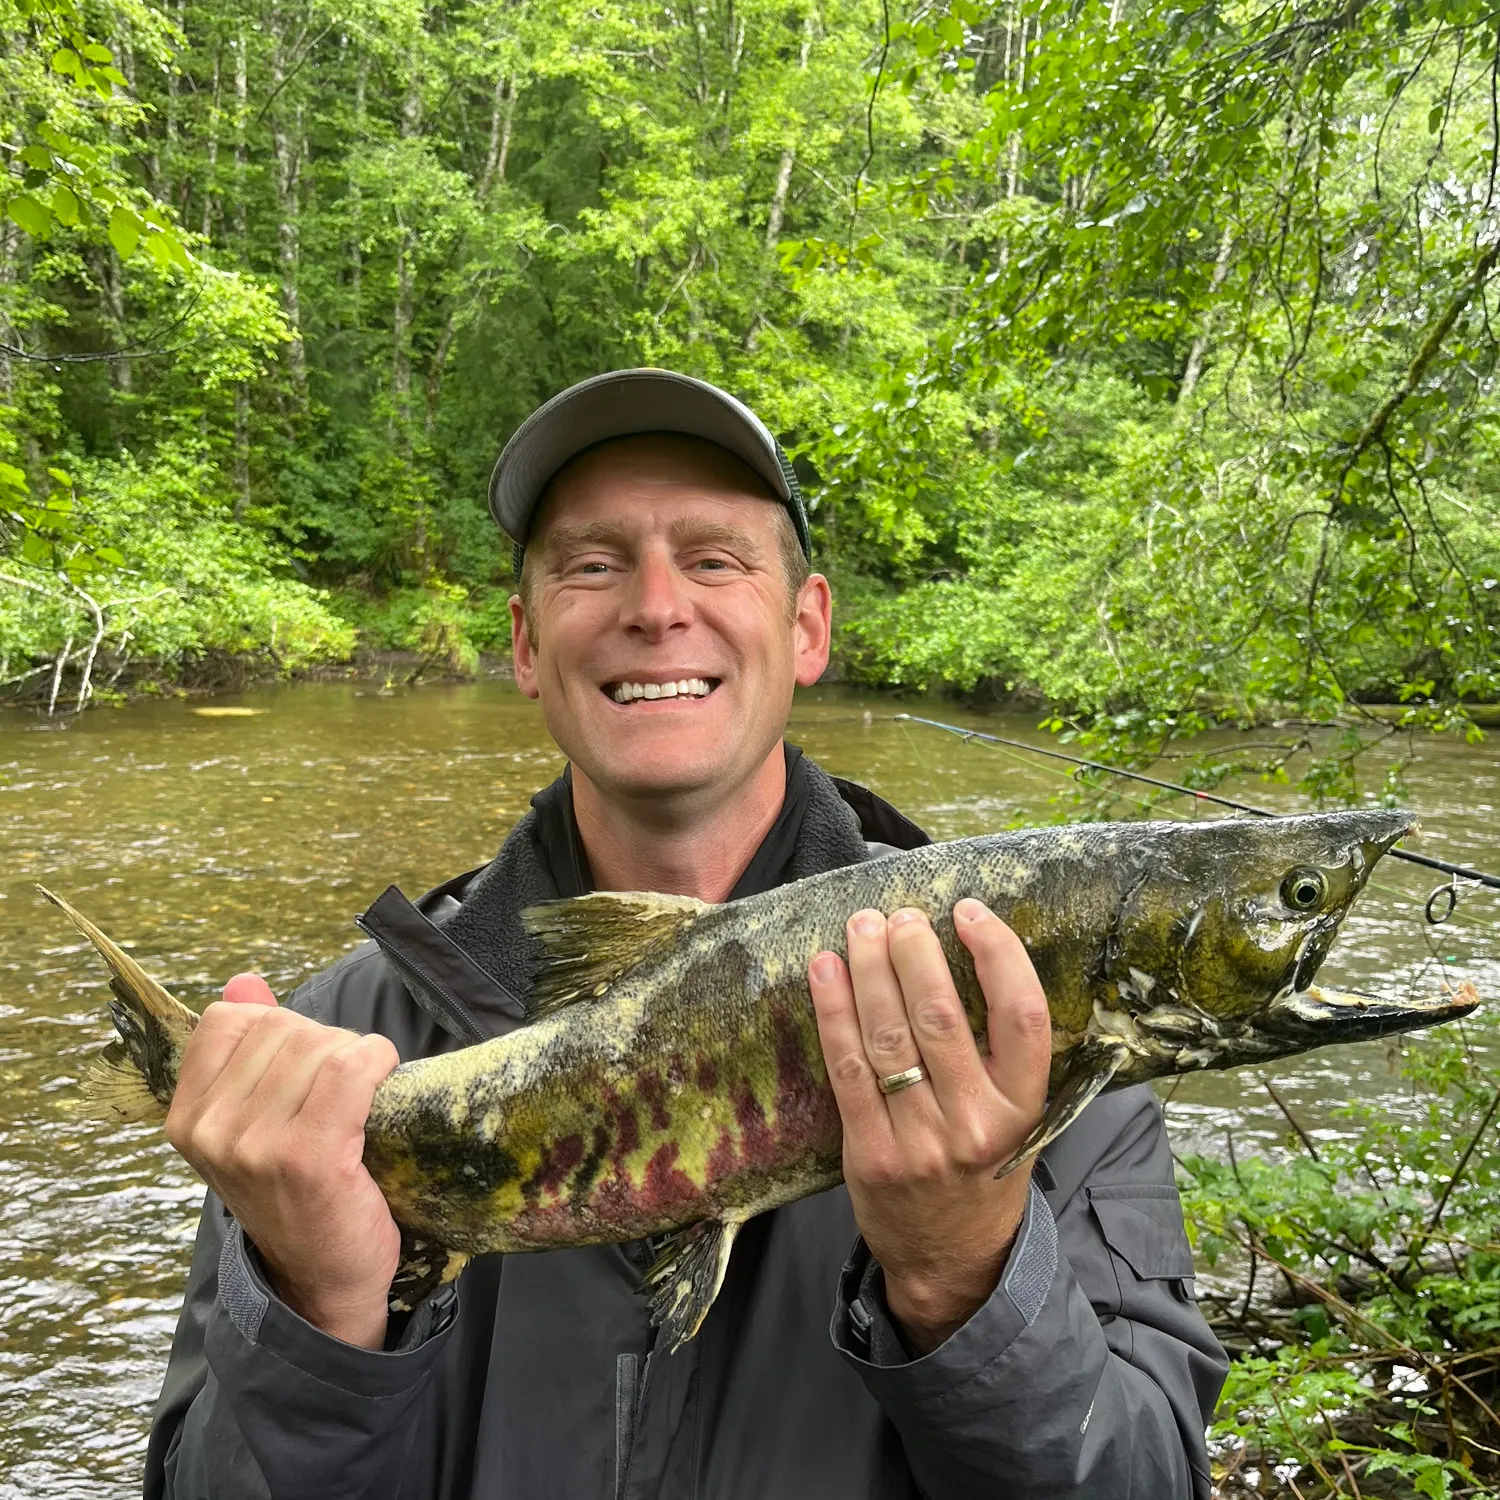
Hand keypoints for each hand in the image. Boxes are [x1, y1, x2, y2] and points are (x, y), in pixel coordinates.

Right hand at [164, 973, 401, 1348]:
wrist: (324, 1277)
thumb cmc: (295, 1191)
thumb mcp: (255, 1121)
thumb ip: (245, 1047)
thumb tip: (243, 981)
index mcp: (187, 1116)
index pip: (229, 1020)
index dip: (280, 1030)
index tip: (301, 1070)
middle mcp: (210, 1130)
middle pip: (283, 1029)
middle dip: (324, 1045)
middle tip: (341, 1093)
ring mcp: (255, 1145)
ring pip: (320, 1045)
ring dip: (356, 1058)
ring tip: (359, 1101)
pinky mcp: (308, 1157)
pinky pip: (350, 1068)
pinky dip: (377, 1063)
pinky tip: (383, 1084)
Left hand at [808, 900, 1050, 1353]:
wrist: (953, 1262)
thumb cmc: (986, 1170)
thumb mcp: (1021, 1120)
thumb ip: (1003, 1055)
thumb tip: (968, 954)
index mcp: (1024, 1107)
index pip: (1022, 1015)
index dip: (997, 953)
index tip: (969, 910)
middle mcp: (976, 1123)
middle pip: (942, 1016)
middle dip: (915, 952)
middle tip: (900, 914)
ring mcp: (920, 1141)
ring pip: (889, 1035)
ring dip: (870, 970)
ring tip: (861, 926)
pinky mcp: (870, 1153)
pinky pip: (847, 1067)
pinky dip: (833, 1011)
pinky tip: (825, 971)